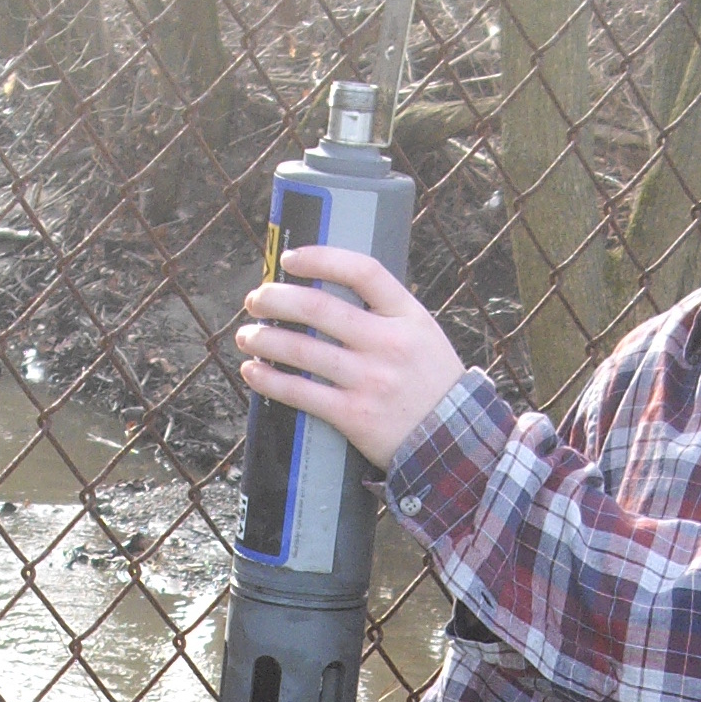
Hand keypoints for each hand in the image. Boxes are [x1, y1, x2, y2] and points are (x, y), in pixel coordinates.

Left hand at [235, 243, 470, 472]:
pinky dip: (269, 379)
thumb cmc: (430, 383)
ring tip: (247, 336)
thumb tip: (331, 288)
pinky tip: (253, 371)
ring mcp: (370, 380)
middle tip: (255, 300)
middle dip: (276, 298)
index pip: (362, 271)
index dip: (321, 258)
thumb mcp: (423, 335)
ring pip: (301, 349)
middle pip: (319, 307)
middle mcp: (388, 343)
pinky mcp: (353, 415)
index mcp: (408, 316)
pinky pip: (300, 392)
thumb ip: (385, 312)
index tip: (290, 259)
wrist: (453, 442)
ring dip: (264, 339)